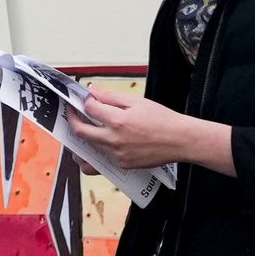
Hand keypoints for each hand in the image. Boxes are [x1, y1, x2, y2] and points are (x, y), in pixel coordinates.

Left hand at [62, 86, 236, 178]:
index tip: (84, 100)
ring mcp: (117, 155)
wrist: (181, 140)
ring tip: (87, 127)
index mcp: (118, 121)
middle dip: (73, 121)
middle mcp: (114, 140)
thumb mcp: (137, 102)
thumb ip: (111, 97)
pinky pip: (103, 158)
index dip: (83, 102)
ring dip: (86, 136)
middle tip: (73, 114)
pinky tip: (103, 141)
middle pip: (81, 131)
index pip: (89, 109)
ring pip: (90, 146)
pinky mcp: (123, 164)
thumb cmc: (163, 119)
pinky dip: (99, 149)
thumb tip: (93, 91)